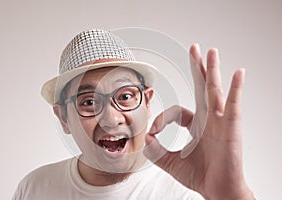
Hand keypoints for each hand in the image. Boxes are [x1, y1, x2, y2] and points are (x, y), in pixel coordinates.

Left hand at [144, 44, 253, 199]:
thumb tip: (144, 138)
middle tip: (194, 48)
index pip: (176, 111)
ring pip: (215, 90)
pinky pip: (234, 104)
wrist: (217, 190)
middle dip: (198, 67)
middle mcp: (209, 118)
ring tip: (211, 51)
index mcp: (196, 125)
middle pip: (202, 87)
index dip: (162, 118)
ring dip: (213, 70)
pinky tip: (238, 73)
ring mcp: (220, 120)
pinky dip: (236, 88)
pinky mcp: (231, 127)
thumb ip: (155, 150)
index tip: (153, 131)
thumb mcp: (170, 161)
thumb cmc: (200, 175)